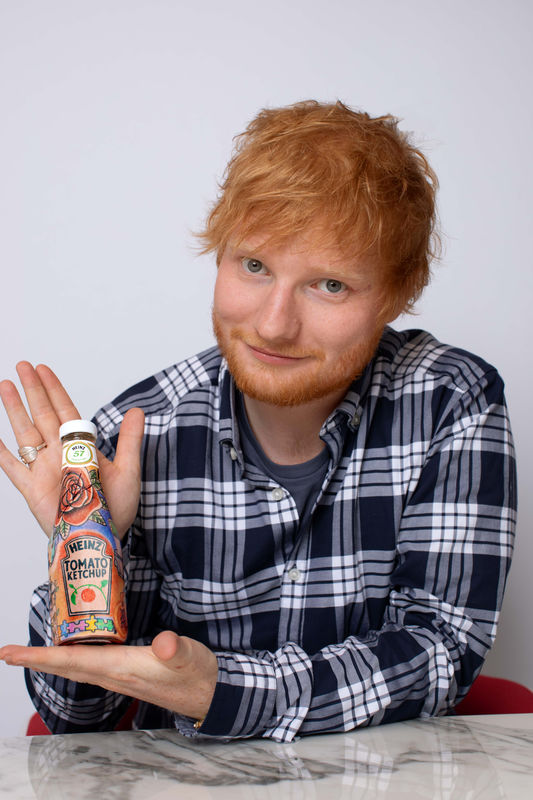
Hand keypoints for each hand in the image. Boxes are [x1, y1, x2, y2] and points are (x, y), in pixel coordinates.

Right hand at [0, 362, 143, 537]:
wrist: (101, 538)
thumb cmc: (116, 508)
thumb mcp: (128, 469)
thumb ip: (129, 439)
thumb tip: (138, 410)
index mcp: (81, 446)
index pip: (65, 410)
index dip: (54, 389)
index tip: (43, 369)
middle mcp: (59, 453)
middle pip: (42, 414)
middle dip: (33, 389)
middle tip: (22, 365)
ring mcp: (43, 469)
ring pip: (25, 431)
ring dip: (14, 409)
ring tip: (4, 386)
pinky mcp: (31, 489)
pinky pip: (12, 466)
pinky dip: (0, 452)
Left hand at [0, 631, 217, 721]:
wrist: (211, 695)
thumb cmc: (198, 674)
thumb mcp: (190, 656)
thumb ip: (175, 649)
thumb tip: (162, 643)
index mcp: (121, 668)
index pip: (72, 662)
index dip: (40, 657)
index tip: (11, 654)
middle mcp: (114, 675)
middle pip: (65, 667)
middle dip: (34, 660)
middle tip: (5, 653)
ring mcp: (119, 676)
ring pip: (74, 667)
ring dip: (49, 661)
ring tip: (28, 654)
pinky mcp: (126, 673)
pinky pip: (88, 666)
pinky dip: (70, 659)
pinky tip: (69, 653)